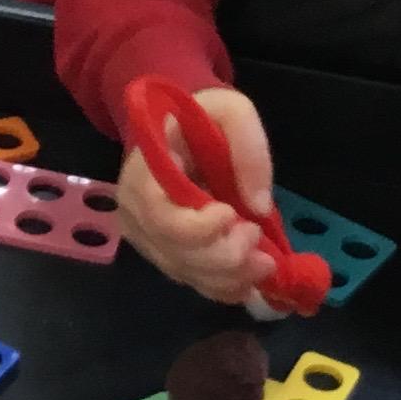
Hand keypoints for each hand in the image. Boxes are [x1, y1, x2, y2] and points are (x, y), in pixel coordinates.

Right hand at [115, 85, 288, 312]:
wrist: (182, 132)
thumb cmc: (203, 118)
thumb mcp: (232, 111)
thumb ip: (248, 148)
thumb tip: (258, 207)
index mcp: (143, 172)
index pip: (160, 215)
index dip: (196, 228)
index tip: (231, 214)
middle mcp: (135, 211)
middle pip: (174, 251)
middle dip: (222, 256)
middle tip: (259, 241)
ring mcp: (147, 237)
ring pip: (185, 272)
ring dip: (228, 277)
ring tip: (265, 264)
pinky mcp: (163, 254)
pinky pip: (191, 280)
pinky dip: (222, 287)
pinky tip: (249, 282)